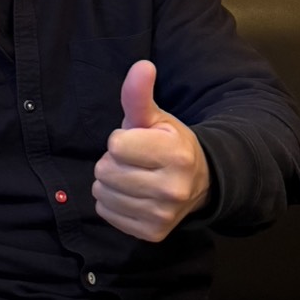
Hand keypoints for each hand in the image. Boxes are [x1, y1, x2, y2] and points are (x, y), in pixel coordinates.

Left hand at [93, 60, 210, 241]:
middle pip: (105, 170)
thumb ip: (140, 94)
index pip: (116, 144)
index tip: (138, 141)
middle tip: (135, 161)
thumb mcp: (155, 117)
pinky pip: (106, 212)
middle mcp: (172, 189)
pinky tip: (133, 195)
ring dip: (111, 183)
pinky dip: (113, 203)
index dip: (121, 139)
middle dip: (113, 161)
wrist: (198, 184)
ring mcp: (163, 215)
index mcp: (176, 155)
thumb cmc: (169, 144)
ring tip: (133, 176)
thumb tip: (142, 65)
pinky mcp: (152, 234)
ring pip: (102, 193)